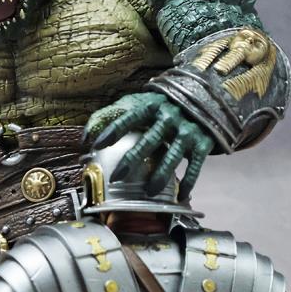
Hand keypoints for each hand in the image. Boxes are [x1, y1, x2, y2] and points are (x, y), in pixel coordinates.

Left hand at [84, 92, 214, 199]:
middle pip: (149, 140)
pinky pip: (195, 165)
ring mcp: (188, 130)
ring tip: (148, 191)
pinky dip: (188, 181)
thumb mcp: (140, 102)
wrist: (205, 96)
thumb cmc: (162, 104)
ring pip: (173, 155)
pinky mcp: (203, 142)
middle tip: (116, 178)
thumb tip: (85, 137)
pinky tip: (180, 195)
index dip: (113, 131)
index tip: (97, 145)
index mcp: (152, 105)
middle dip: (132, 160)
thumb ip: (111, 115)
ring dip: (161, 175)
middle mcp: (170, 116)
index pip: (129, 117)